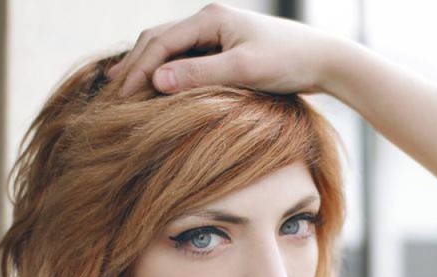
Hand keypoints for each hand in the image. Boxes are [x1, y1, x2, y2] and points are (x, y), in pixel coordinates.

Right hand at [108, 3, 339, 96]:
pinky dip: (166, 72)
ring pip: (169, 48)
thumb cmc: (287, 63)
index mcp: (209, 18)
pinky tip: (158, 89)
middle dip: (134, 66)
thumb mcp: (243, 71)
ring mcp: (215, 33)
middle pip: (157, 40)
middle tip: (113, 95)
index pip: (159, 43)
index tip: (122, 98)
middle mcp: (208, 20)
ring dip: (147, 68)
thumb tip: (156, 80)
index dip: (138, 70)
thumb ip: (199, 75)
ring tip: (125, 91)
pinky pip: (184, 58)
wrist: (323, 60)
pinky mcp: (223, 47)